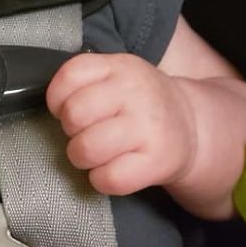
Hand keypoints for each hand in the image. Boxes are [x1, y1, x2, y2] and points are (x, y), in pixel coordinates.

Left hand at [46, 52, 196, 195]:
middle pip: (75, 114)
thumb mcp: (118, 74)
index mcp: (120, 66)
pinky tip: (108, 170)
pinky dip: (100, 180)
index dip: (57, 97)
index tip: (64, 108)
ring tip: (92, 153)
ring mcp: (148, 127)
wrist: (192, 125)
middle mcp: (135, 92)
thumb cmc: (141, 101)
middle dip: (70, 130)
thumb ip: (87, 80)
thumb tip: (54, 104)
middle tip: (82, 132)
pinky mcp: (158, 161)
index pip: (70, 75)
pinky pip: (110, 178)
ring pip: (88, 148)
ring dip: (80, 157)